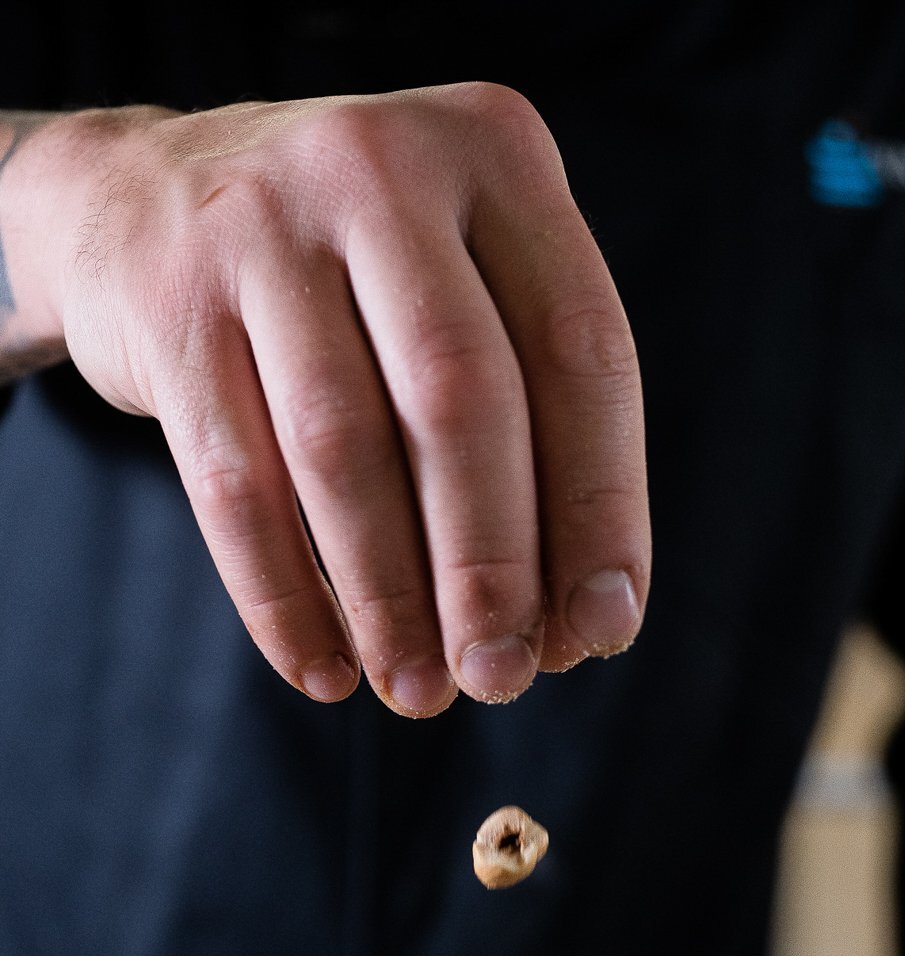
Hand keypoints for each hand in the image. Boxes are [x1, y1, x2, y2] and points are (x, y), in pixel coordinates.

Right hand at [7, 89, 648, 709]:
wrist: (144, 198)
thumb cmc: (354, 282)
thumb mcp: (460, 292)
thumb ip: (531, 427)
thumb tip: (579, 627)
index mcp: (496, 156)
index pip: (581, 350)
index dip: (602, 507)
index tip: (600, 628)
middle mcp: (381, 167)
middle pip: (461, 399)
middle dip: (491, 564)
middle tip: (503, 677)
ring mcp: (260, 226)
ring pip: (342, 447)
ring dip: (388, 598)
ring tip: (418, 692)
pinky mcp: (168, 305)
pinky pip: (235, 484)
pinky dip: (283, 598)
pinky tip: (323, 669)